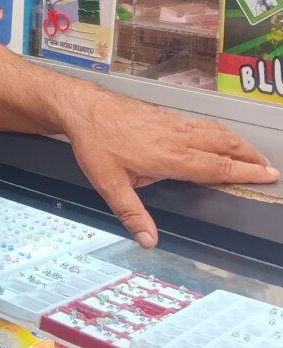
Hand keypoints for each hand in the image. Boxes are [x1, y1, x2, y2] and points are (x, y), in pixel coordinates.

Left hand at [65, 91, 277, 248]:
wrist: (84, 107)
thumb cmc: (95, 143)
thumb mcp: (109, 184)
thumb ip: (131, 212)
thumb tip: (148, 239)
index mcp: (171, 157)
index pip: (217, 167)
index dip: (245, 173)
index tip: (268, 177)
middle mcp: (177, 137)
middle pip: (225, 146)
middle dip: (250, 157)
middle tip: (269, 168)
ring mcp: (172, 123)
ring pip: (215, 131)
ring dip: (237, 142)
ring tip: (252, 153)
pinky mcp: (165, 115)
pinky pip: (200, 123)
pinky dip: (219, 131)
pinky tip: (218, 135)